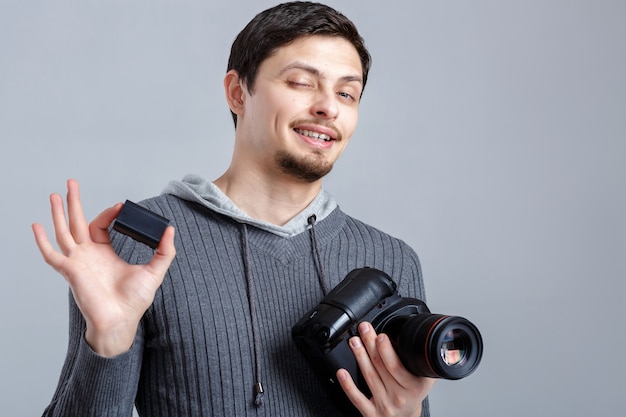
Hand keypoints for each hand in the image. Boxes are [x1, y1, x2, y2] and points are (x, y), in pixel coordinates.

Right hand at [32, 179, 175, 356]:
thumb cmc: (134, 301)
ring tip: (55, 194)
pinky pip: (52, 255)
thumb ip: (164, 251)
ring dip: (58, 213)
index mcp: (105, 253)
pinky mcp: (71, 271)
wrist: (122, 320)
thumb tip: (170, 230)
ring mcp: (78, 262)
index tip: (121, 206)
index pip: (100, 225)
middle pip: (77, 222)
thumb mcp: (155, 271)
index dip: (108, 213)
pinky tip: (36, 226)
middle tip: (71, 182)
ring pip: (64, 232)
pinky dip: (42, 241)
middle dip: (74, 202)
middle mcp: (89, 255)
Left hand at [337, 322, 435, 416]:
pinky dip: (348, 384)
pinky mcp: (371, 413)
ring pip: (369, 377)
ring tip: (354, 341)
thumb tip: (426, 339)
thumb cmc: (413, 395)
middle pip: (380, 366)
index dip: (387, 350)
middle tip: (364, 329)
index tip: (381, 336)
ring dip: (360, 356)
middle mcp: (399, 396)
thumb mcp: (425, 379)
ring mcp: (384, 405)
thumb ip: (424, 362)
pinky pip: (357, 398)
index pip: (397, 367)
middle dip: (370, 344)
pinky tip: (341, 372)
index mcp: (413, 386)